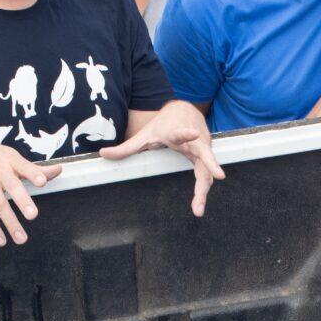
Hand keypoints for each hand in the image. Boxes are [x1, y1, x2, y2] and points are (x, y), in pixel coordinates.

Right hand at [0, 133, 61, 247]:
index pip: (24, 166)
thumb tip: (59, 170)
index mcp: (11, 161)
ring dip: (10, 223)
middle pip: (12, 187)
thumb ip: (36, 168)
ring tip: (21, 238)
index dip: (33, 174)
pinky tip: (1, 240)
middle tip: (33, 215)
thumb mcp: (13, 156)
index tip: (42, 182)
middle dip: (22, 201)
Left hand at [99, 100, 225, 216]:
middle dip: (211, 167)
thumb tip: (102, 154)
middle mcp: (194, 139)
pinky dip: (203, 190)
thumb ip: (126, 147)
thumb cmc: (164, 125)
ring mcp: (202, 148)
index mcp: (176, 132)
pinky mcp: (206, 156)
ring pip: (207, 170)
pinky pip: (206, 175)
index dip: (187, 133)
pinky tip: (198, 205)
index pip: (183, 132)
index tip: (194, 133)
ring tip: (198, 209)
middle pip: (204, 155)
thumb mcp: (144, 135)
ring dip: (204, 190)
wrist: (183, 110)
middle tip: (218, 178)